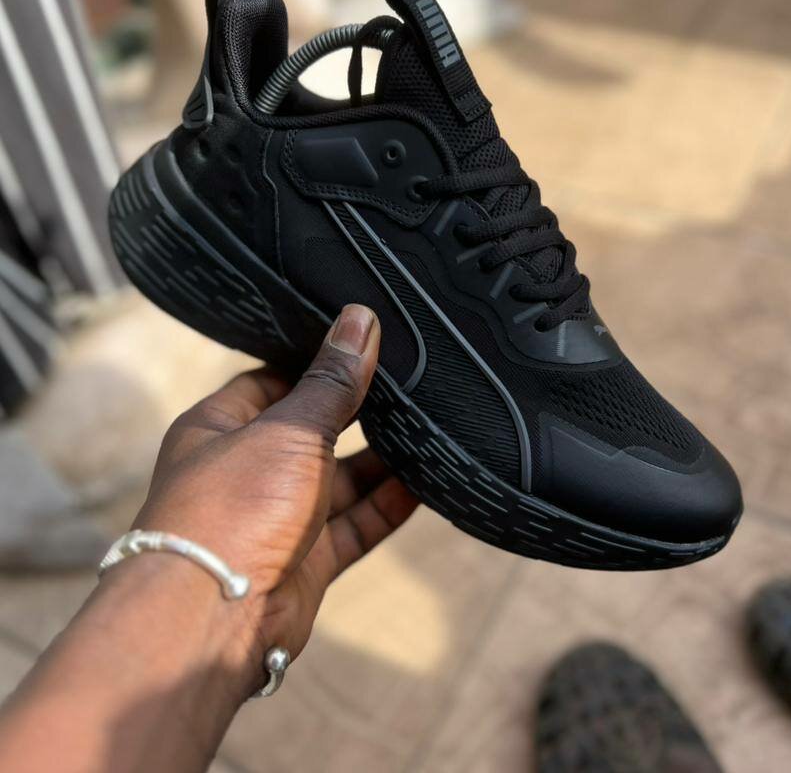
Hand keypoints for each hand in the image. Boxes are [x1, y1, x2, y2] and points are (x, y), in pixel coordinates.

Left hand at [134, 303, 417, 680]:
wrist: (214, 619)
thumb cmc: (234, 507)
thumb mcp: (289, 429)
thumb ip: (332, 381)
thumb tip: (359, 318)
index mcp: (219, 428)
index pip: (270, 380)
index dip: (314, 362)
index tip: (361, 342)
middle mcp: (247, 470)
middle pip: (310, 430)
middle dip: (356, 412)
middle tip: (410, 381)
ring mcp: (277, 517)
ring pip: (338, 480)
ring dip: (381, 459)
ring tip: (430, 425)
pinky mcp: (307, 561)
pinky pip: (355, 525)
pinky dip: (388, 505)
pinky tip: (427, 482)